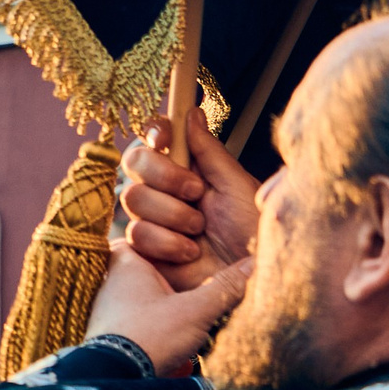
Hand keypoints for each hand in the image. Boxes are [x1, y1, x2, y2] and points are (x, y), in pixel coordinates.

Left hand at [83, 240, 253, 375]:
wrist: (116, 378)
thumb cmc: (151, 335)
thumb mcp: (197, 310)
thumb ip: (226, 287)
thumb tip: (254, 263)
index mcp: (126, 265)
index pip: (135, 237)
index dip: (157, 242)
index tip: (179, 252)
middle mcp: (109, 283)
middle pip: (137, 268)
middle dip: (158, 275)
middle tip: (182, 282)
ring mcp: (104, 309)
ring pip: (132, 295)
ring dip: (152, 301)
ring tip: (176, 312)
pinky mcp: (105, 333)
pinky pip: (126, 318)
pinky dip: (143, 322)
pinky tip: (162, 334)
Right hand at [120, 109, 261, 290]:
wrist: (254, 278)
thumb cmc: (255, 233)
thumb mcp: (237, 186)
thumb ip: (210, 151)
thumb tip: (192, 111)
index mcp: (190, 169)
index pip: (155, 138)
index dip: (154, 133)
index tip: (164, 138)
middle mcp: (167, 190)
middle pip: (134, 162)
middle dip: (165, 176)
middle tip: (196, 193)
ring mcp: (154, 219)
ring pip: (133, 198)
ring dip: (173, 215)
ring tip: (200, 232)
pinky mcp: (146, 250)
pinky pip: (136, 234)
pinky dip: (167, 243)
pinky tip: (190, 253)